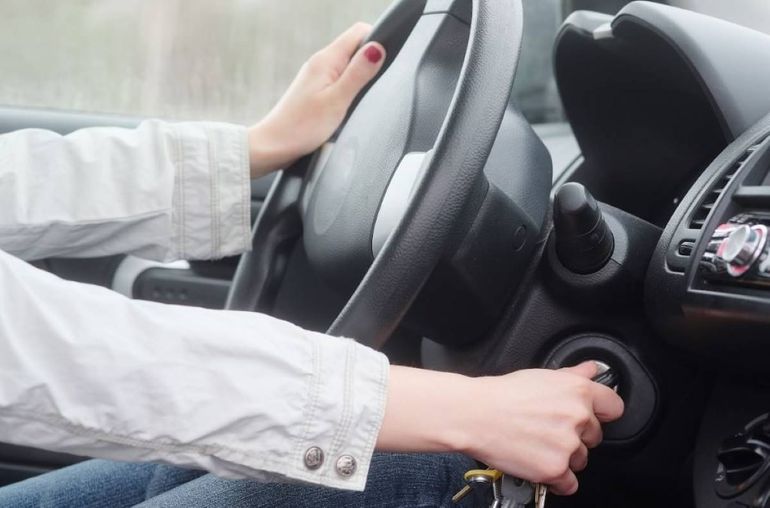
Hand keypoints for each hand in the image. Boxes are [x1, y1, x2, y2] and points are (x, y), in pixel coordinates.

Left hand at [248, 23, 385, 177]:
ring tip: (357, 101)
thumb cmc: (301, 127)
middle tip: (369, 89)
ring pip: (348, 65)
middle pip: (355, 48)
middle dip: (369, 63)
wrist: (274, 146)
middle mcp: (320, 63)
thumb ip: (359, 74)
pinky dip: (349, 89)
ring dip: (359, 79)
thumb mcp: (337, 100)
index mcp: (326, 60)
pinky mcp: (316, 91)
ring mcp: (317, 77)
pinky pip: (339, 80)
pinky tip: (347, 106)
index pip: (359, 32)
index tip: (382, 65)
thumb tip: (377, 49)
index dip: (376, 42)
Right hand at [376, 362, 623, 496]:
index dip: (600, 412)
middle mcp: (578, 417)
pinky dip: (556, 480)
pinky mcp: (555, 470)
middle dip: (575, 436)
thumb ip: (572, 375)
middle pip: (595, 436)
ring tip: (538, 445)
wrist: (475, 414)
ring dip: (564, 457)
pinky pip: (569, 484)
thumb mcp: (540, 376)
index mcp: (578, 391)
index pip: (614, 407)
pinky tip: (539, 464)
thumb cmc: (501, 394)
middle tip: (549, 430)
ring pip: (581, 460)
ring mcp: (568, 445)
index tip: (591, 416)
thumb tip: (590, 370)